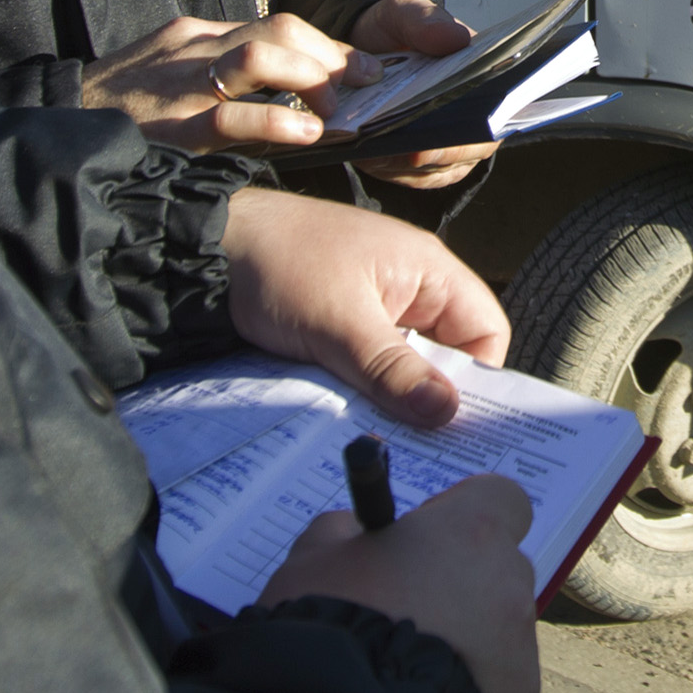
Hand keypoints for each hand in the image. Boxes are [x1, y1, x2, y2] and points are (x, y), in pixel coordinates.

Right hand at [72, 14, 350, 153]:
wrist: (49, 123)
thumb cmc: (114, 111)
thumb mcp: (168, 78)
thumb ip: (217, 81)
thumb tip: (282, 97)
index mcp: (196, 36)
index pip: (276, 26)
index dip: (326, 46)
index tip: (360, 69)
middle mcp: (193, 48)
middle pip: (280, 30)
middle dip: (331, 55)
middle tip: (367, 83)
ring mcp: (181, 83)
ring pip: (261, 56)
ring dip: (312, 78)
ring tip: (338, 108)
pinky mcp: (171, 124)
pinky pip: (231, 115)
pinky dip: (278, 121)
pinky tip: (307, 134)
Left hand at [220, 187, 511, 427]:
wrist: (206, 246)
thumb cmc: (278, 262)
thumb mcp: (338, 324)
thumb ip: (393, 370)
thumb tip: (447, 414)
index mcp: (427, 270)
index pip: (486, 329)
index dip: (480, 377)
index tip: (456, 424)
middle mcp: (410, 287)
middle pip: (448, 353)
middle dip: (434, 396)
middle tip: (421, 445)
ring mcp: (376, 307)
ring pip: (407, 366)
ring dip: (395, 397)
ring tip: (382, 437)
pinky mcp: (344, 326)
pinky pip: (373, 366)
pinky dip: (366, 390)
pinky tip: (352, 417)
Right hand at [258, 475, 539, 692]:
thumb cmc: (330, 629)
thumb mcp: (311, 562)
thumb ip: (342, 534)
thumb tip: (356, 533)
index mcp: (471, 533)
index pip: (498, 499)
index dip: (459, 518)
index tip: (422, 541)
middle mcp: (510, 586)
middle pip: (497, 572)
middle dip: (457, 586)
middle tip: (403, 612)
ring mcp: (522, 652)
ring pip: (496, 635)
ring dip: (461, 646)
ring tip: (400, 678)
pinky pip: (494, 690)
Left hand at [346, 0, 497, 190]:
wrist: (358, 45)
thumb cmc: (392, 29)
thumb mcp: (404, 12)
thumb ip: (425, 21)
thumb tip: (456, 38)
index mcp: (481, 78)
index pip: (498, 111)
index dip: (482, 126)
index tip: (452, 128)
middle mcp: (471, 115)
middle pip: (471, 149)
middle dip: (439, 152)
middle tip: (410, 149)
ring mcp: (447, 142)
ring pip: (439, 169)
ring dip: (409, 164)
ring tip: (380, 149)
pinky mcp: (419, 162)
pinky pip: (415, 178)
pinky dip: (393, 171)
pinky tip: (373, 157)